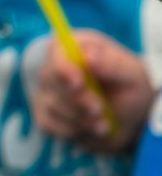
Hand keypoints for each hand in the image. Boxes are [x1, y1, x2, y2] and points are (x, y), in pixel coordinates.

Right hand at [33, 30, 152, 152]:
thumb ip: (111, 64)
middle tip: (100, 109)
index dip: (64, 67)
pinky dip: (72, 129)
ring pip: (52, 104)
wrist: (128, 118)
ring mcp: (46, 89)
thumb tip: (87, 56)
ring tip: (103, 122)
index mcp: (75, 46)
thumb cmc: (130, 88)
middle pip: (51, 79)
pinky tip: (88, 127)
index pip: (57, 52)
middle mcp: (55, 65)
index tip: (78, 82)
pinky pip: (48, 123)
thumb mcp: (131, 74)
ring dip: (80, 118)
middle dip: (78, 99)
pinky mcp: (44, 112)